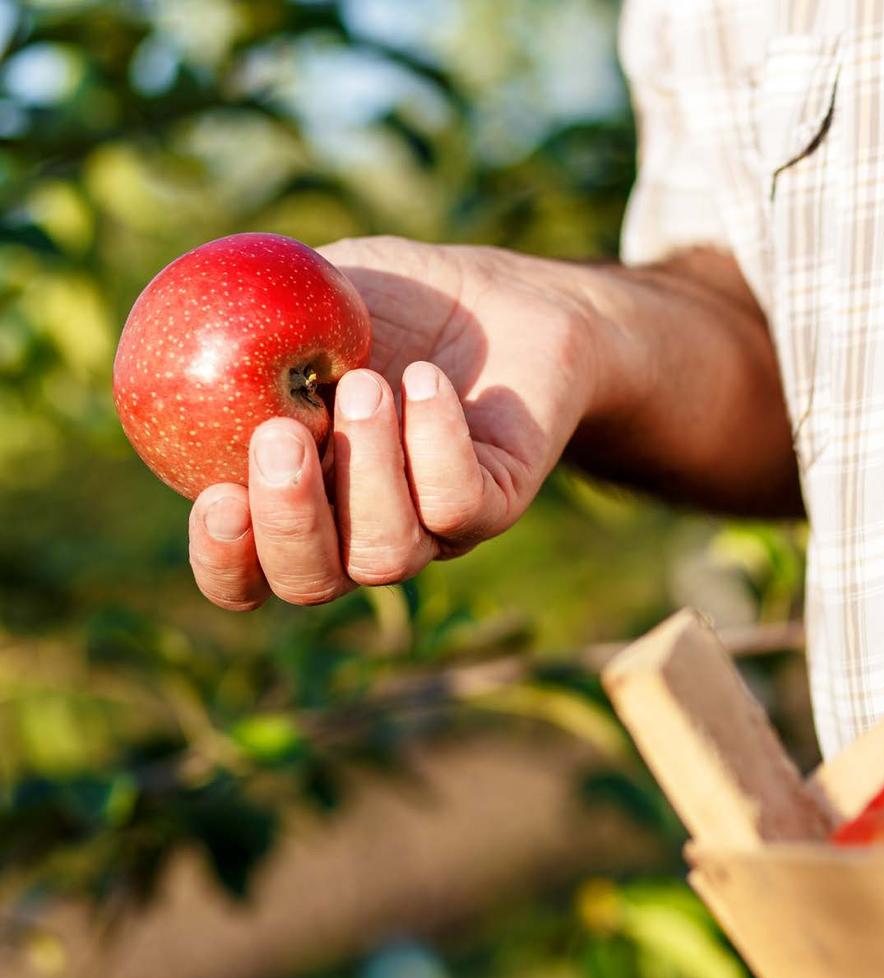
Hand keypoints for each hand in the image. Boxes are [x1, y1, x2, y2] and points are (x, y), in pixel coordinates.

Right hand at [187, 237, 600, 609]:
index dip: (224, 559)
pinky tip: (429, 381)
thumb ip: (252, 324)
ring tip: (367, 382)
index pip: (247, 573)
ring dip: (368, 472)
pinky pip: (459, 507)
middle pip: (311, 582)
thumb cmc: (393, 302)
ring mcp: (431, 527)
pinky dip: (436, 445)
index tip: (218, 499)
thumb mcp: (310, 295)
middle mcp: (361, 529)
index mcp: (301, 498)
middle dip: (289, 522)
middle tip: (283, 437)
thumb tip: (191, 339)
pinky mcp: (495, 503)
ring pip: (387, 555)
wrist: (500, 297)